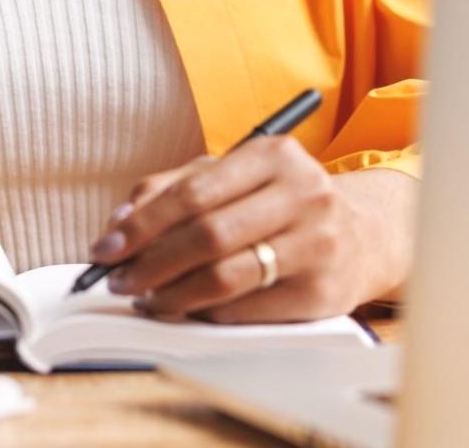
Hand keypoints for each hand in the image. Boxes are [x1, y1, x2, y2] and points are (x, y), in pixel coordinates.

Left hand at [89, 139, 415, 322]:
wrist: (362, 235)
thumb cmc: (281, 204)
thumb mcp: (235, 177)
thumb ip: (173, 188)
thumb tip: (120, 223)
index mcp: (275, 155)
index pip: (193, 192)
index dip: (142, 226)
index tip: (106, 249)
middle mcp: (303, 193)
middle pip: (207, 235)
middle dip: (150, 263)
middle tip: (117, 280)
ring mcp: (318, 244)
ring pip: (226, 277)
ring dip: (173, 295)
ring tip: (147, 298)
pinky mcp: (322, 292)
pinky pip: (246, 310)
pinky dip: (206, 313)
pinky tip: (188, 309)